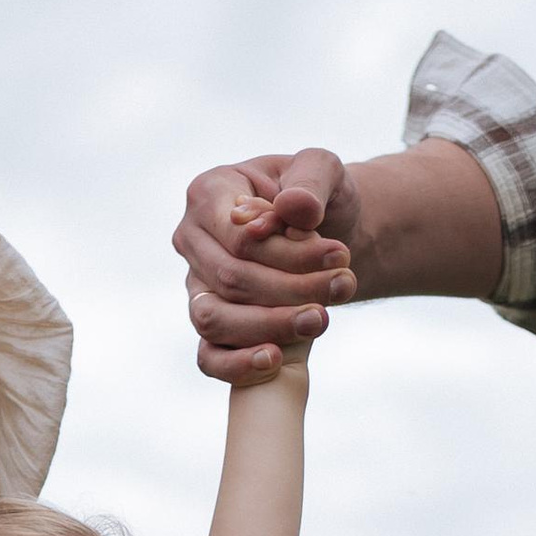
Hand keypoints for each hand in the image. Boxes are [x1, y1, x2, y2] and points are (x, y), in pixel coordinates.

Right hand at [174, 149, 356, 382]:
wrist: (327, 234)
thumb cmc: (318, 196)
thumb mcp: (324, 170)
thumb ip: (311, 180)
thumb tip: (293, 210)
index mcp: (209, 193)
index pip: (240, 239)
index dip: (289, 254)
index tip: (340, 256)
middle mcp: (191, 241)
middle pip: (231, 279)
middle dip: (291, 289)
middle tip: (344, 285)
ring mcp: (195, 286)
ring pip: (216, 320)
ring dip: (273, 325)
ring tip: (322, 318)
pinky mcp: (209, 325)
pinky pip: (208, 358)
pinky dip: (238, 365)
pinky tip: (276, 360)